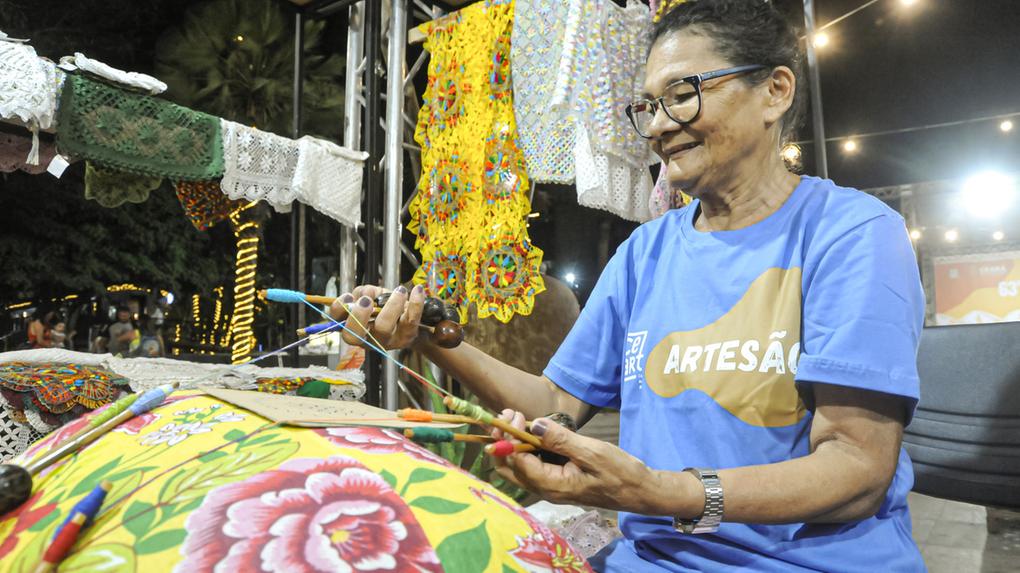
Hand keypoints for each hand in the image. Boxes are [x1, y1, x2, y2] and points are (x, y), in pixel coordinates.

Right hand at [328, 284, 425, 350]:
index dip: (339, 311)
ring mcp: (387, 340)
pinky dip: (415, 303)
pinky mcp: (406, 337)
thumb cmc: (386, 307)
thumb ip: (364, 293)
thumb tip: (365, 294)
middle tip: (367, 300)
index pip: (337, 323)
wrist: (411, 319)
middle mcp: (368, 339)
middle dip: (358, 315)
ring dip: (390, 305)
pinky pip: (410, 321)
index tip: (348, 297)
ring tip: (399, 291)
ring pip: (383, 327)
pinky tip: (417, 291)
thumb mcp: (372, 297)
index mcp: (354, 328)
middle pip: (355, 335)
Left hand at [492, 410, 667, 513]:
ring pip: (517, 466)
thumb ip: (561, 440)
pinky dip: (525, 447)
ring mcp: (549, 486)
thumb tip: (534, 425)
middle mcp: (545, 489)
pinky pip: (531, 465)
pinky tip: (531, 430)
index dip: (509, 438)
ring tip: (517, 418)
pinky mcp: (555, 480)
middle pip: (508, 468)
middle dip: (503, 441)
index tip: (515, 415)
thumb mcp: (592, 452)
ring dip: (512, 443)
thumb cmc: (620, 472)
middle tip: (510, 415)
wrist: (639, 490)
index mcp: (551, 485)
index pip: (515, 461)